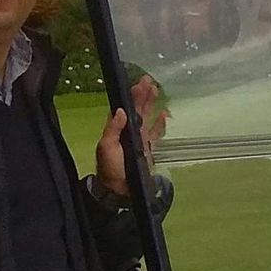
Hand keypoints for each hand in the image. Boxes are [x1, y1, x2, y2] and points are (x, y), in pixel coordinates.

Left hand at [96, 74, 165, 199]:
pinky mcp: (149, 148)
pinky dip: (160, 123)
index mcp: (117, 128)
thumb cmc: (110, 168)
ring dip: (151, 104)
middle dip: (143, 95)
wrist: (119, 190)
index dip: (131, 95)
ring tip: (156, 90)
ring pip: (147, 117)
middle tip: (149, 80)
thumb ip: (113, 129)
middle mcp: (129, 130)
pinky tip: (164, 114)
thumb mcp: (107, 147)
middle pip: (137, 109)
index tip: (138, 83)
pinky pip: (156, 132)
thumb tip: (121, 110)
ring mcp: (140, 138)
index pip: (125, 107)